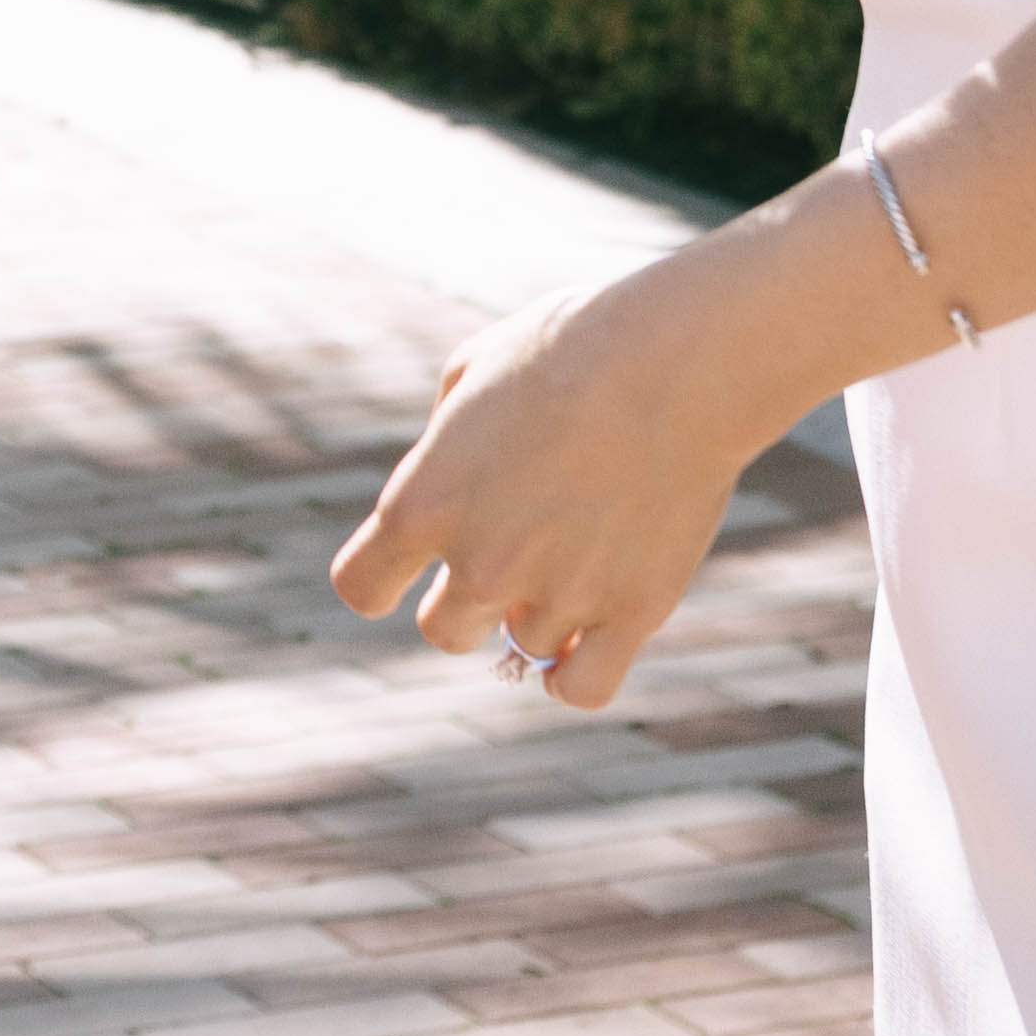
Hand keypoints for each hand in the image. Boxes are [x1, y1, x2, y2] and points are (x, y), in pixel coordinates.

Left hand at [319, 243, 800, 714]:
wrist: (674, 360)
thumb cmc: (570, 346)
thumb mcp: (470, 374)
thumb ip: (441, 447)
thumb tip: (447, 494)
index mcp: (422, 503)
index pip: (361, 587)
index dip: (381, 581)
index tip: (403, 572)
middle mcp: (479, 563)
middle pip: (444, 631)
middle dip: (466, 599)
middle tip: (513, 549)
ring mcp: (556, 595)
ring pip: (524, 647)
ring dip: (542, 611)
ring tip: (584, 543)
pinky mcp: (630, 614)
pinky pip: (582, 689)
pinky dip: (578, 676)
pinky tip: (589, 641)